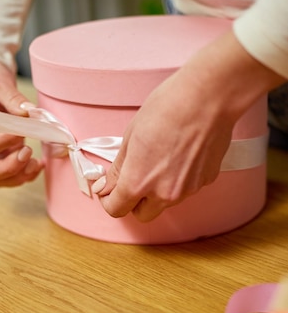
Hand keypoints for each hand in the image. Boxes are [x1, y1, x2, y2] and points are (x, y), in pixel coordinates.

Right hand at [0, 59, 43, 187]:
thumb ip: (12, 97)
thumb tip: (28, 112)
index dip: (4, 142)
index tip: (22, 130)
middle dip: (9, 168)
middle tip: (27, 152)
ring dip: (18, 176)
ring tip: (36, 162)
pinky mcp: (0, 154)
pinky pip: (9, 175)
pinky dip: (24, 175)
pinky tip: (38, 164)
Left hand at [94, 31, 285, 221]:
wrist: (207, 98)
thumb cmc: (166, 110)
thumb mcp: (130, 138)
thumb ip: (117, 170)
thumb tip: (105, 188)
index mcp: (138, 183)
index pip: (116, 210)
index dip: (108, 201)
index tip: (109, 191)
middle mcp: (163, 194)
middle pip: (142, 215)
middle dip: (135, 202)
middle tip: (133, 179)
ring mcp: (187, 191)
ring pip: (165, 203)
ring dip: (158, 191)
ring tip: (162, 158)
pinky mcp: (204, 182)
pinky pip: (185, 189)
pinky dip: (179, 179)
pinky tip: (182, 154)